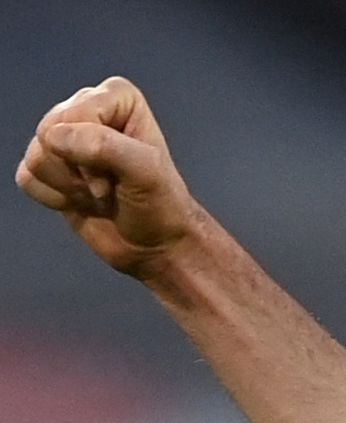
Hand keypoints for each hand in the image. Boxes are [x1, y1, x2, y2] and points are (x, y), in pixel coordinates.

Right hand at [16, 77, 199, 276]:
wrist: (157, 245)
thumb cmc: (162, 206)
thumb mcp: (146, 172)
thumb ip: (105, 146)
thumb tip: (54, 137)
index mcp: (116, 97)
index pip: (74, 115)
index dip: (92, 154)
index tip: (120, 176)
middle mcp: (87, 110)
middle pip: (49, 134)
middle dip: (80, 172)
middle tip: (110, 187)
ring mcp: (65, 139)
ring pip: (37, 157)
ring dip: (70, 187)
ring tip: (100, 193)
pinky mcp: (49, 168)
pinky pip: (27, 178)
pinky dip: (55, 198)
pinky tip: (82, 201)